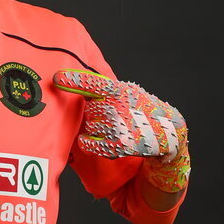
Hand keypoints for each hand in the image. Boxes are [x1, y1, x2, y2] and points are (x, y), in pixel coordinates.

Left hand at [53, 69, 189, 192]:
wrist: (166, 132)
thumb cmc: (139, 108)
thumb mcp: (125, 90)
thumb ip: (99, 85)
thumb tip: (64, 78)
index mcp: (119, 90)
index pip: (93, 83)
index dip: (74, 80)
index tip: (57, 78)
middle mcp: (117, 107)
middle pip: (87, 108)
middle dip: (94, 112)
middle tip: (110, 114)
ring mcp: (117, 127)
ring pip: (87, 125)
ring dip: (94, 127)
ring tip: (113, 127)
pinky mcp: (116, 145)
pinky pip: (86, 143)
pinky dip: (87, 142)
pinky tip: (98, 139)